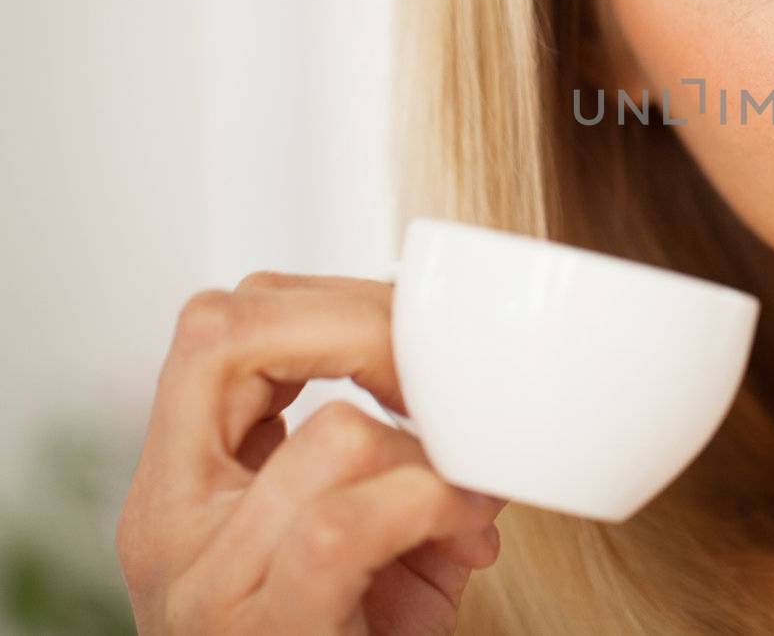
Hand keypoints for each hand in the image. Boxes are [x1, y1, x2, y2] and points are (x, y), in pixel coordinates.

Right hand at [116, 272, 505, 634]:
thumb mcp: (358, 532)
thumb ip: (388, 449)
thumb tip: (475, 379)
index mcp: (183, 483)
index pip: (216, 327)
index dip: (326, 301)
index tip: (412, 333)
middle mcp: (168, 524)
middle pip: (232, 338)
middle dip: (374, 340)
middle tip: (447, 389)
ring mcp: (205, 587)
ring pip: (335, 436)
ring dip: (431, 455)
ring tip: (463, 502)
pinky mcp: (264, 635)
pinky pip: (345, 528)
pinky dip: (431, 507)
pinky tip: (465, 532)